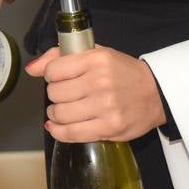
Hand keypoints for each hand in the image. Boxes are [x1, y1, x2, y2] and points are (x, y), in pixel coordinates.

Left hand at [27, 45, 165, 143]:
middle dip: (55, 95)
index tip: (58, 78)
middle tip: (65, 96)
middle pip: (55, 93)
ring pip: (60, 114)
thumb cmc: (124, 73)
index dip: (51, 75)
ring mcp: (105, 106)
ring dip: (56, 114)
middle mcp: (100, 82)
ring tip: (63, 111)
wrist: (157, 93)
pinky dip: (58, 132)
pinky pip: (71, 134)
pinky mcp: (109, 128)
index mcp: (96, 59)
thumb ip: (61, 56)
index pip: (54, 70)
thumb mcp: (96, 54)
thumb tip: (32, 69)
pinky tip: (58, 127)